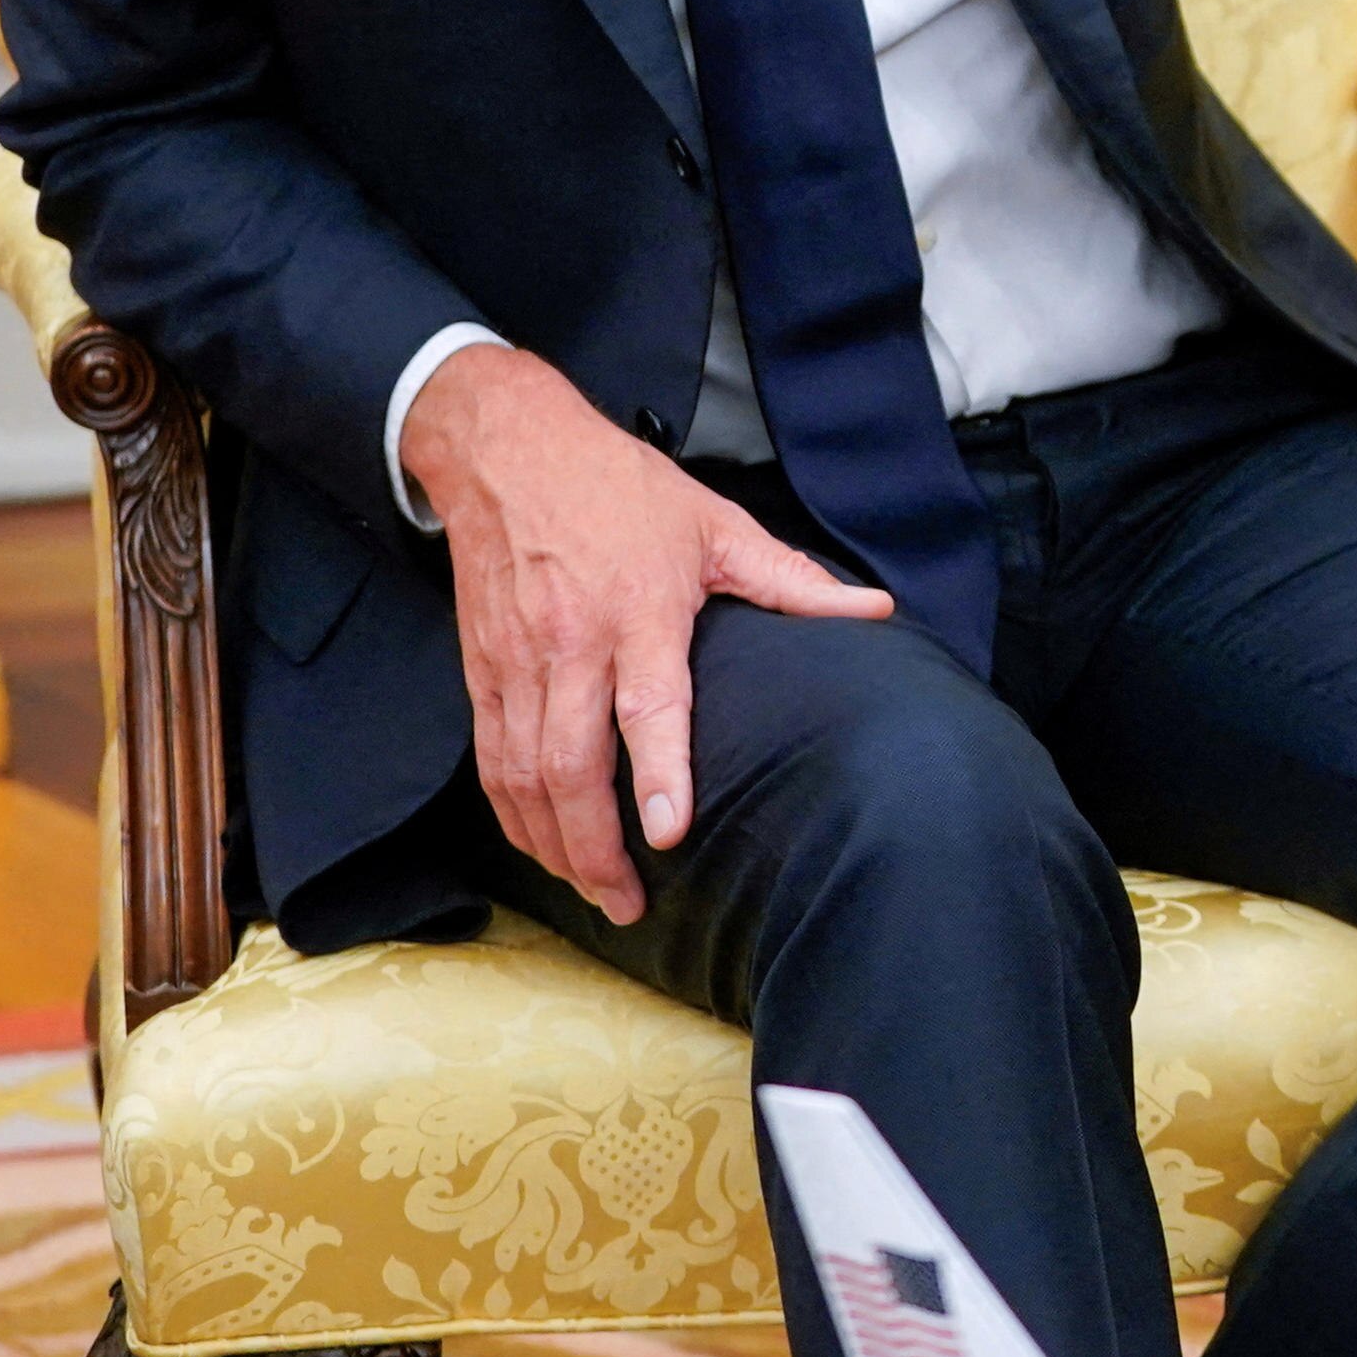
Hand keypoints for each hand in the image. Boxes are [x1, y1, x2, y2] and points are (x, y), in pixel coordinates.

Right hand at [401, 343, 888, 926]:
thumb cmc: (620, 490)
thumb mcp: (717, 523)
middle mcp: (571, 644)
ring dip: (551, 844)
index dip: (658, 774)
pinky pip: (490, 759)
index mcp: (639, 610)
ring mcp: (517, 662)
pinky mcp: (481, 670)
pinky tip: (540, 845)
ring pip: (522, 776)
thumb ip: (793, 581)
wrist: (508, 452)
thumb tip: (875, 611)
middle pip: (570, 766)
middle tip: (629, 903)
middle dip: (595, 847)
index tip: (669, 834)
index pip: (648, 706)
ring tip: (591, 890)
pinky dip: (511, 813)